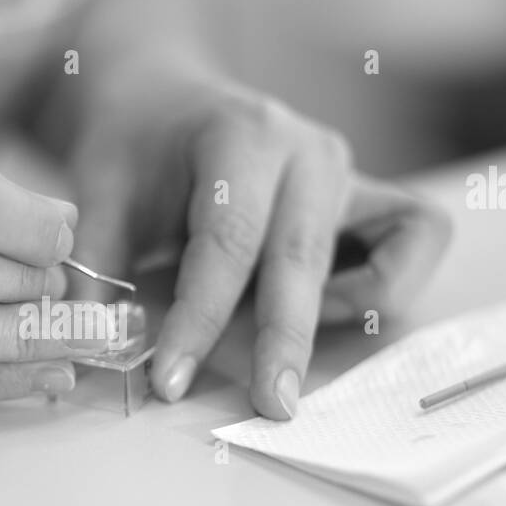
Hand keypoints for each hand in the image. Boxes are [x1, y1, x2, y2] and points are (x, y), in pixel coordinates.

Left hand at [67, 58, 451, 418]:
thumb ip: (96, 266)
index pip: (226, 242)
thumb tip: (90, 347)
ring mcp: (349, 173)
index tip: (168, 382)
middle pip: (303, 260)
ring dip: (335, 314)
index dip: (198, 320)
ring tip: (278, 331)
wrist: (166, 99)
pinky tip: (322, 301)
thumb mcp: (99, 191)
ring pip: (376, 259)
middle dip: (284, 342)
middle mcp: (309, 150)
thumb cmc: (137, 148)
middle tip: (270, 406)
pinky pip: (415, 243)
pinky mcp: (371, 197)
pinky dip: (380, 285)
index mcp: (241, 136)